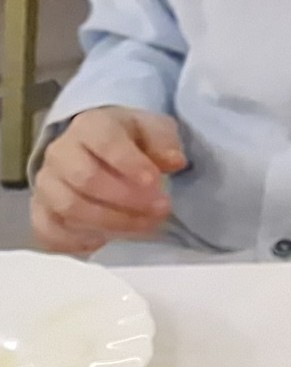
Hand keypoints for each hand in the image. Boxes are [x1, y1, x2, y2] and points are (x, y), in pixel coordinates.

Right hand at [31, 107, 184, 254]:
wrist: (97, 149)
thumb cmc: (131, 139)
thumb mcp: (155, 130)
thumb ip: (164, 142)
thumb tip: (174, 161)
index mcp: (90, 126)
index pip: (106, 143)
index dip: (130, 164)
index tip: (155, 183)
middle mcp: (60, 153)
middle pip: (86, 179)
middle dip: (126, 199)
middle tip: (160, 210)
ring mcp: (46, 184)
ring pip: (69, 208)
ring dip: (111, 223)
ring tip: (146, 226)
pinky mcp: (39, 211)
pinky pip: (49, 231)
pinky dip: (77, 240)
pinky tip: (108, 240)